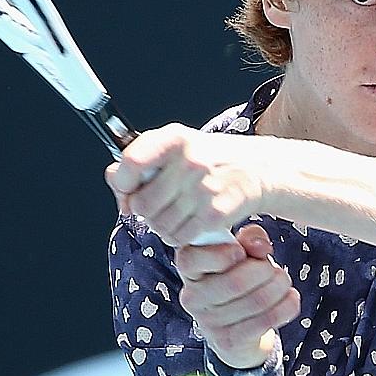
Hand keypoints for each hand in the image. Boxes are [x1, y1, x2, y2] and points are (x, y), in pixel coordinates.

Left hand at [105, 124, 268, 246]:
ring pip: (158, 225)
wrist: (262, 170)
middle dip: (146, 212)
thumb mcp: (179, 148)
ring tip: (178, 215)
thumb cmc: (214, 160)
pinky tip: (191, 224)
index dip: (122, 183)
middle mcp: (190, 160)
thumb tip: (113, 179)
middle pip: (142, 204)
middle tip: (161, 206)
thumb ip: (141, 160)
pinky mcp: (216, 213)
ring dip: (163, 227)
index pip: (131, 163)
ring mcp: (204, 188)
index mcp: (175, 138)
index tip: (127, 190)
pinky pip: (180, 237)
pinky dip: (181, 237)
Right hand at [174, 224, 299, 367]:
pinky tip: (290, 298)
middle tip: (274, 270)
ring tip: (283, 283)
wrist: (237, 331)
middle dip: (266, 271)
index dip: (221, 253)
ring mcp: (209, 322)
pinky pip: (267, 319)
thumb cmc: (237, 280)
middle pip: (235, 282)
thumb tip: (260, 246)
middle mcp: (192, 297)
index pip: (191, 259)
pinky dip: (286, 305)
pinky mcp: (229, 341)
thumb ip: (249, 239)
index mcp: (189, 269)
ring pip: (257, 301)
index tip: (240, 252)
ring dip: (280, 287)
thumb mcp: (240, 253)